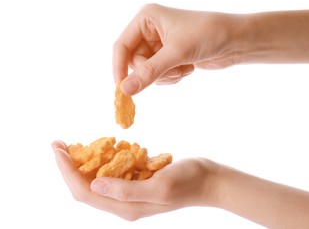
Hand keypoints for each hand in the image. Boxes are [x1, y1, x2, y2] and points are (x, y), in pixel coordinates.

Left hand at [51, 140, 219, 220]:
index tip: (57, 149)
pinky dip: (103, 159)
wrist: (208, 180)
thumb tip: (94, 184)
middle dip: (68, 166)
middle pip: (85, 187)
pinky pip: (112, 173)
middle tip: (59, 143)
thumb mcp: (160, 186)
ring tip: (74, 145)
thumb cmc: (189, 182)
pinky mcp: (137, 182)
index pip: (85, 192)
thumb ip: (127, 190)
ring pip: (96, 180)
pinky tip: (103, 146)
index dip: (67, 171)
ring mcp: (130, 193)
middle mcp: (124, 203)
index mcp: (126, 207)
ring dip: (82, 163)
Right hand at [113, 3, 244, 94]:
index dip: (119, 68)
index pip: (121, 46)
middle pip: (135, 61)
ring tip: (184, 67)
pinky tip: (188, 68)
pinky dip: (172, 76)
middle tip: (171, 72)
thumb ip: (149, 72)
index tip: (122, 89)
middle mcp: (150, 30)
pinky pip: (159, 74)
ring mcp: (159, 44)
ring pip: (147, 71)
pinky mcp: (169, 55)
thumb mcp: (176, 53)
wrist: (235, 40)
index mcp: (146, 19)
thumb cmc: (207, 35)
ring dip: (165, 75)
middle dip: (153, 72)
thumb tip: (125, 90)